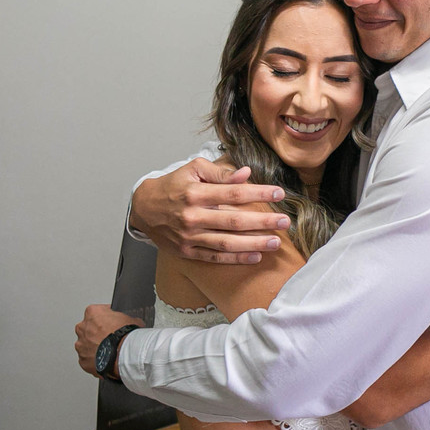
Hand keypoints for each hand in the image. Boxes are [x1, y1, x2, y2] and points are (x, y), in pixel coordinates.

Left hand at [74, 304, 143, 377]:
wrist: (125, 355)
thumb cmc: (126, 336)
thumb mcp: (131, 319)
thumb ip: (124, 318)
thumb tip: (127, 322)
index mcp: (92, 313)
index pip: (97, 312)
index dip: (106, 318)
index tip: (112, 323)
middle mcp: (83, 327)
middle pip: (87, 328)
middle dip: (96, 332)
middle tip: (108, 337)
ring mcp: (81, 345)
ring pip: (85, 344)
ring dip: (93, 346)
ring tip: (108, 350)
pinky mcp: (82, 360)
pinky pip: (87, 358)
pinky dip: (94, 359)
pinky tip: (105, 360)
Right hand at [130, 158, 291, 263]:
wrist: (144, 208)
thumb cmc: (173, 186)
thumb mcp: (193, 170)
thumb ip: (220, 173)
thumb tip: (246, 174)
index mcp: (195, 193)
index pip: (234, 193)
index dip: (258, 193)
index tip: (279, 193)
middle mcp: (192, 216)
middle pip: (234, 221)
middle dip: (262, 222)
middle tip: (285, 222)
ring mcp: (189, 237)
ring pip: (226, 243)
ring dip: (254, 244)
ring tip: (275, 242)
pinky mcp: (187, 252)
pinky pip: (214, 257)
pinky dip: (235, 259)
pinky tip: (255, 256)